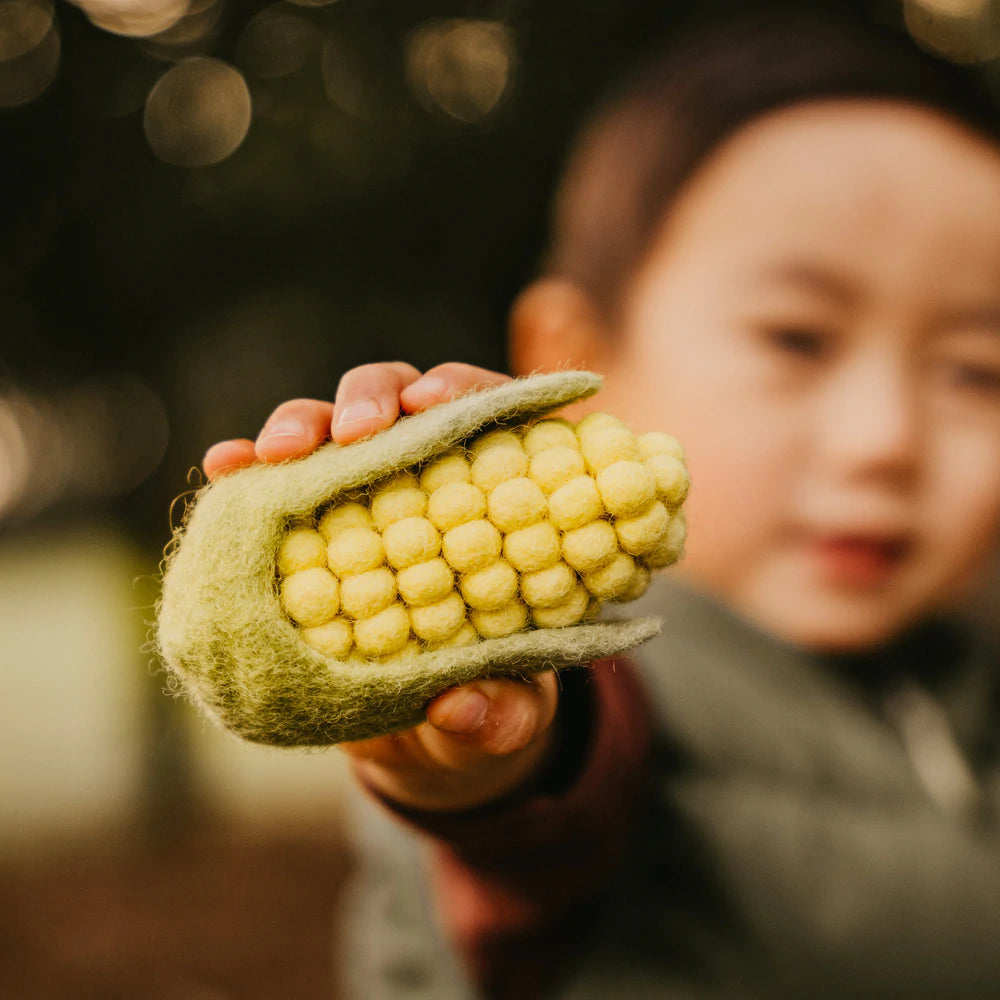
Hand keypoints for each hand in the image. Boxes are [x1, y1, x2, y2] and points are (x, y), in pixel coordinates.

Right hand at [201, 362, 562, 811]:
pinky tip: (224, 467)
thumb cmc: (491, 701)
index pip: (492, 417)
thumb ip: (505, 714)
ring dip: (304, 424)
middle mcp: (434, 478)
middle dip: (375, 399)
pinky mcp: (308, 528)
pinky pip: (274, 487)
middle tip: (356, 432)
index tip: (432, 406)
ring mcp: (366, 497)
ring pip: (333, 429)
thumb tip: (459, 707)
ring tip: (278, 453)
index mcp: (504, 499)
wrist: (424, 733)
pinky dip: (246, 471)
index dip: (462, 394)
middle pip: (405, 402)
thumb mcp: (512, 715)